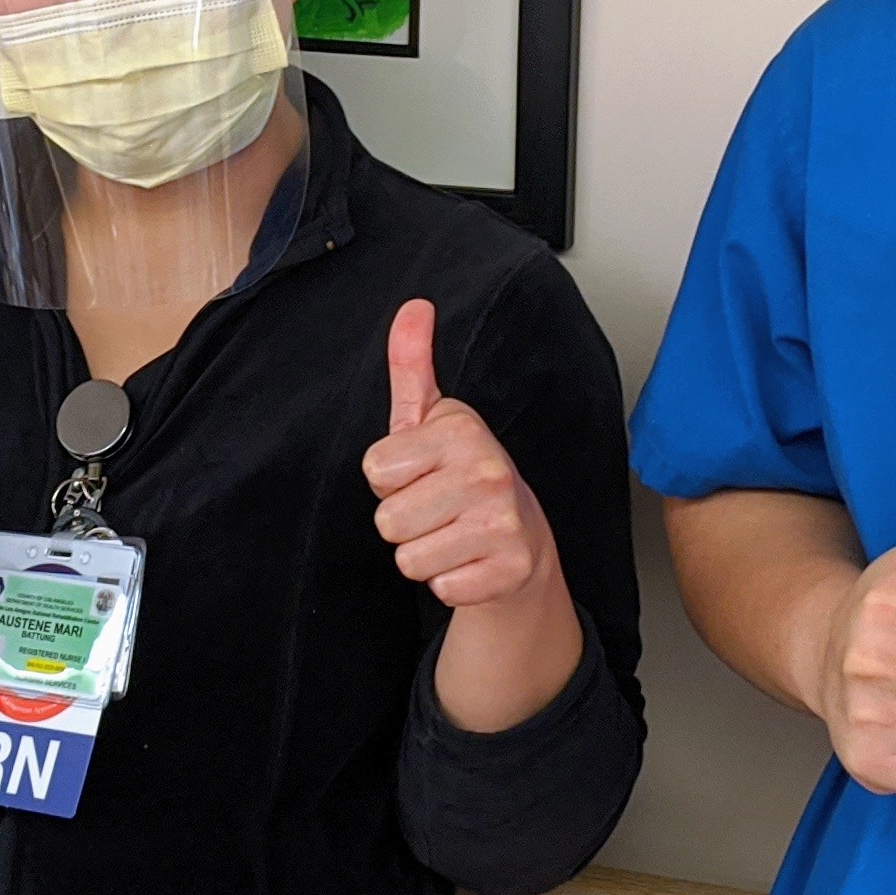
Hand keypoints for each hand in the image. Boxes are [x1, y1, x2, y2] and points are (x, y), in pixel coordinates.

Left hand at [361, 298, 558, 608]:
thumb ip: (412, 364)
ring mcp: (503, 522)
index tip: (422, 472)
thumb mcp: (431, 419)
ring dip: (424, 553)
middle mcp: (488, 471)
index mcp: (461, 430)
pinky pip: (439, 588)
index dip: (390, 478)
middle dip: (404, 520)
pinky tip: (470, 560)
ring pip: (409, 558)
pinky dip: (449, 582)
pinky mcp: (509, 569)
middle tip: (438, 508)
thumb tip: (413, 306)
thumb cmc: (462, 475)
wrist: (520, 539)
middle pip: (387, 520)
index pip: (375, 468)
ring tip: (453, 533)